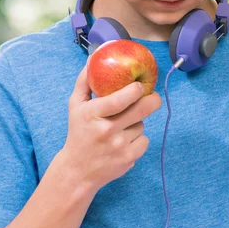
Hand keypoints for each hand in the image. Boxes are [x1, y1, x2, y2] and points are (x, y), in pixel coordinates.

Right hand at [60, 59, 161, 190]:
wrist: (78, 170)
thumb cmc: (79, 132)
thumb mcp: (75, 106)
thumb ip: (84, 81)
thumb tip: (95, 57)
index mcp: (92, 115)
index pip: (119, 100)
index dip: (134, 90)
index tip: (139, 85)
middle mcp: (106, 131)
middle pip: (141, 110)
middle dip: (152, 100)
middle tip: (153, 96)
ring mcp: (119, 146)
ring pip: (142, 125)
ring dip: (137, 123)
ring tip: (122, 127)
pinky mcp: (129, 159)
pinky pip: (144, 141)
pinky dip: (138, 139)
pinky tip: (125, 141)